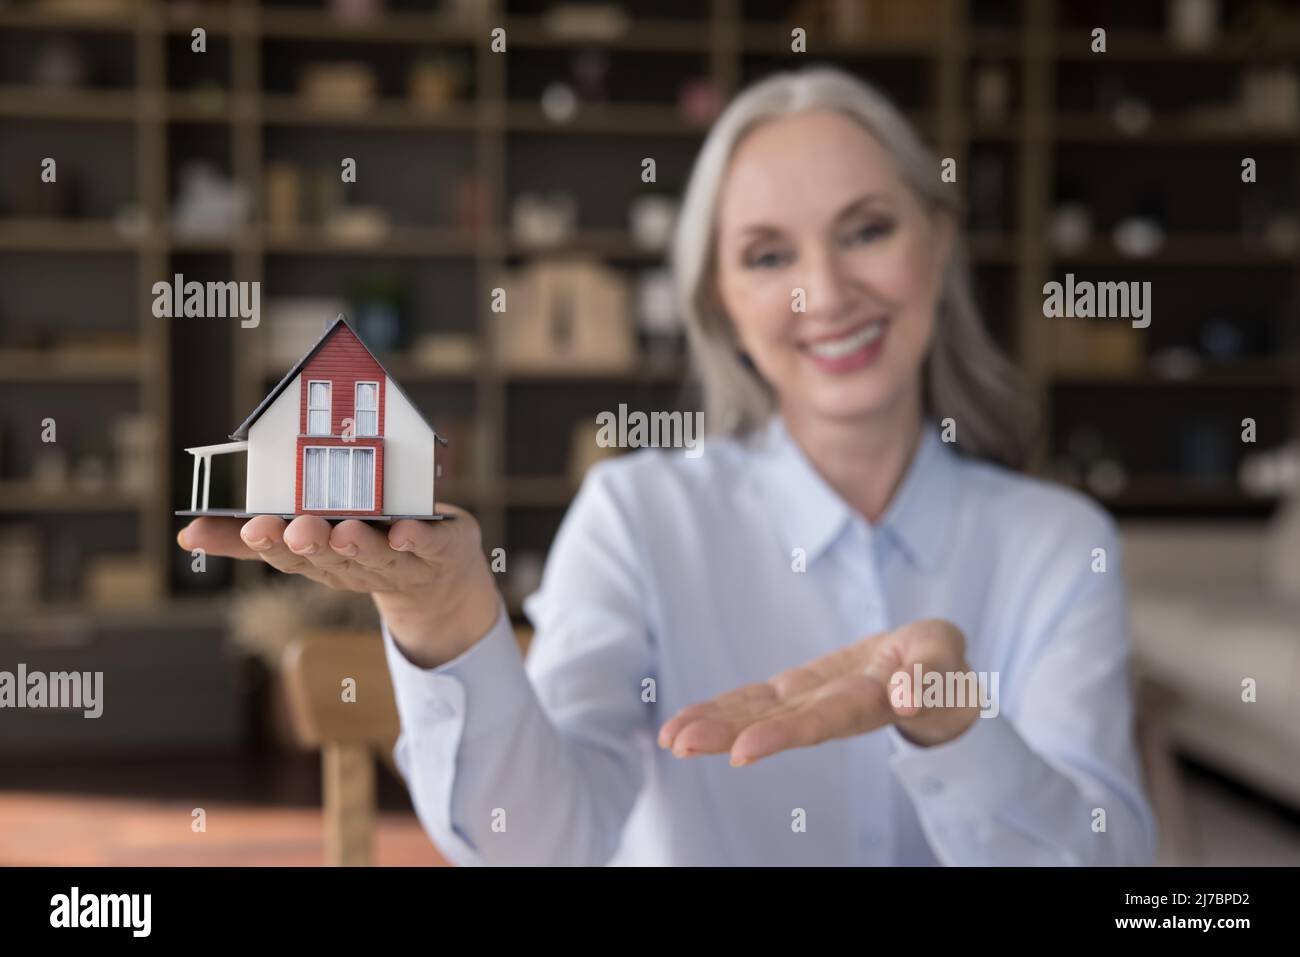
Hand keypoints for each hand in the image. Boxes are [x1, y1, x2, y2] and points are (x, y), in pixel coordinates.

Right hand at [176, 505, 500, 667]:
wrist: (443, 583)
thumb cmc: (367, 548)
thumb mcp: (311, 543)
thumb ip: (254, 537)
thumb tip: (188, 534)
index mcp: (323, 560)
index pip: (289, 555)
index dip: (268, 545)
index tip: (250, 528)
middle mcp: (358, 564)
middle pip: (330, 557)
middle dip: (310, 543)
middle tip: (292, 530)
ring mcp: (402, 560)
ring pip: (376, 554)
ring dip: (359, 544)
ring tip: (343, 531)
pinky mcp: (440, 549)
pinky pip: (428, 545)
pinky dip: (416, 540)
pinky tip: (403, 532)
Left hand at [657, 618, 979, 766]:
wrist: (932, 672)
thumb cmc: (941, 665)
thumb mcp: (946, 662)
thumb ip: (931, 677)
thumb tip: (904, 697)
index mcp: (868, 702)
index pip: (821, 720)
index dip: (783, 735)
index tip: (743, 753)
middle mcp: (829, 708)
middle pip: (774, 724)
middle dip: (726, 734)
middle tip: (680, 744)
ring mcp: (809, 702)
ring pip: (755, 715)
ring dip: (712, 726)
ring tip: (670, 738)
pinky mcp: (797, 691)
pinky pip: (753, 701)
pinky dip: (718, 709)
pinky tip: (680, 724)